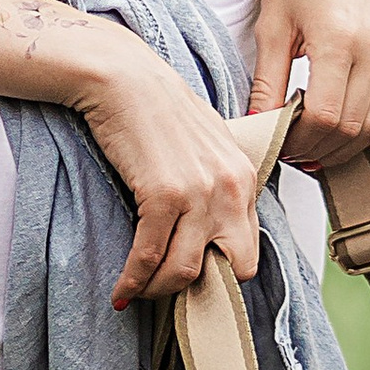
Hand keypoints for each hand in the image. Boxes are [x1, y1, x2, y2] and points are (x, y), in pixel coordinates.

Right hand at [64, 33, 266, 310]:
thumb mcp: (207, 144)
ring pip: (186, 270)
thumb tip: (208, 226)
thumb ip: (217, 182)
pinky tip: (120, 290)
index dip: (219, 270)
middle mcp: (231, 188)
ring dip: (159, 290)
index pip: (249, 247)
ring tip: (137, 291)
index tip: (190, 276)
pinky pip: (149, 256)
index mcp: (244, 178)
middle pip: (234, 269)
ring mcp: (198, 193)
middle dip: (201, 288)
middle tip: (168, 287)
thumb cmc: (157, 107)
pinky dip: (132, 280)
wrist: (123, 78)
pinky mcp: (162, 194)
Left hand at [244, 0, 369, 185]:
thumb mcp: (270, 29)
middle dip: (317, 149)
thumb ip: (266, 84)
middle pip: (349, 126)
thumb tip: (258, 133)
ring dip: (345, 151)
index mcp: (339, 40)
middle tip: (289, 153)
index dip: (297, 140)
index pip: (321, 116)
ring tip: (314, 155)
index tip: (276, 143)